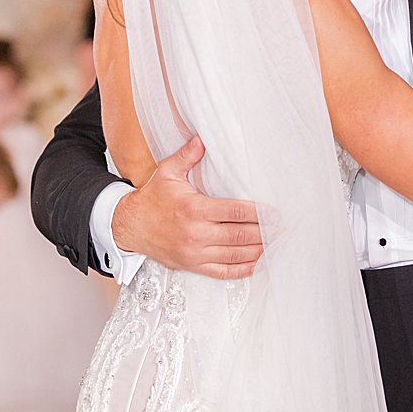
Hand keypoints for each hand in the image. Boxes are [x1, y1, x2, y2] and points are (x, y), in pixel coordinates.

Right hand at [110, 136, 263, 279]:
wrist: (129, 226)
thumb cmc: (151, 199)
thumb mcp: (167, 172)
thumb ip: (188, 155)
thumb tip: (202, 139)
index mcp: (194, 209)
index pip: (235, 212)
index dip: (259, 213)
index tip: (275, 212)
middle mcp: (196, 234)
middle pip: (240, 235)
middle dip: (265, 231)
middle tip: (283, 227)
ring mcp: (195, 253)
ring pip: (235, 255)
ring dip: (258, 250)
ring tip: (276, 243)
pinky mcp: (192, 265)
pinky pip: (222, 272)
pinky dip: (242, 269)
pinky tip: (256, 262)